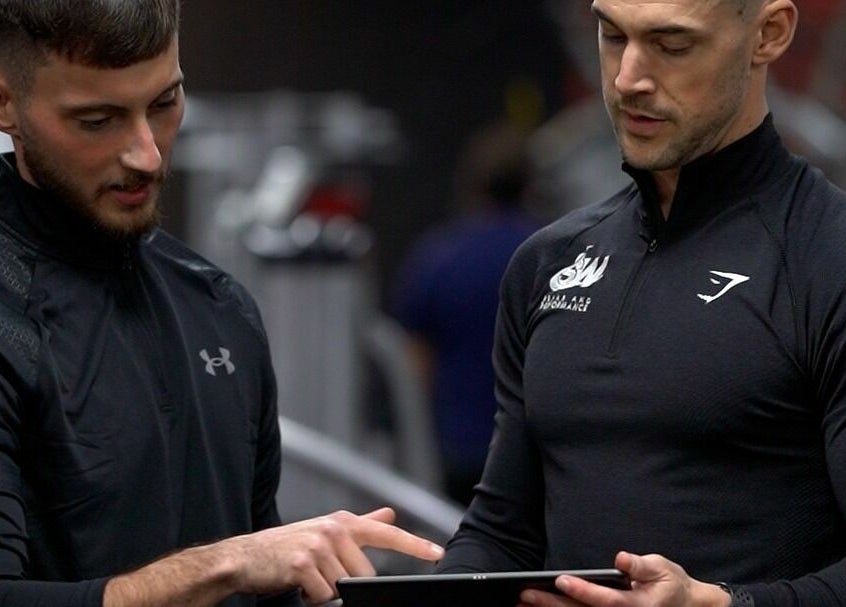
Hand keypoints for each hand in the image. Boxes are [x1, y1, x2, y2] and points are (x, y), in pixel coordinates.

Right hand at [225, 507, 444, 603]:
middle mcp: (334, 529)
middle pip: (365, 574)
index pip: (386, 533)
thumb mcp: (326, 530)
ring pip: (343, 587)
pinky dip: (312, 598)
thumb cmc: (288, 546)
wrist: (246, 557)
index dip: (415, 545)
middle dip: (346, 584)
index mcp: (343, 522)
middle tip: (320, 576)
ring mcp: (319, 545)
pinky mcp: (304, 563)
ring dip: (326, 592)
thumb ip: (361, 525)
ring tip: (306, 579)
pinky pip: (323, 595)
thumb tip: (389, 513)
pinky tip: (298, 585)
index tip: (438, 553)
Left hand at [518, 551, 730, 606]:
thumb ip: (642, 566)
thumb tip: (622, 559)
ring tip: (522, 605)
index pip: (605, 600)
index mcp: (638, 605)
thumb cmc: (671, 584)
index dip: (582, 591)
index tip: (561, 579)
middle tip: (525, 595)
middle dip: (552, 605)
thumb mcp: (662, 568)